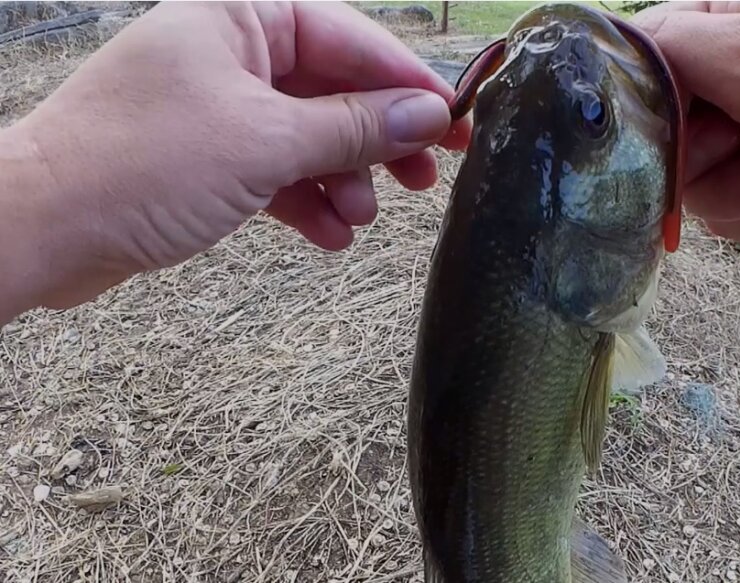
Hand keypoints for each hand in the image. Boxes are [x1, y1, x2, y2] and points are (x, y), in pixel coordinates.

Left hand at [6, 1, 469, 310]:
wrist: (41, 228)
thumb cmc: (138, 165)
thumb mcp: (267, 143)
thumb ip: (354, 128)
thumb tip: (426, 116)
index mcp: (241, 17)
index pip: (350, 40)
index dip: (407, 84)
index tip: (454, 121)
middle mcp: (230, 52)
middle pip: (333, 88)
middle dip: (378, 138)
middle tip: (425, 178)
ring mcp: (216, 105)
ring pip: (307, 135)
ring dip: (342, 178)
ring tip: (361, 218)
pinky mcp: (204, 155)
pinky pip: (274, 169)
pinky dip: (304, 200)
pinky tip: (329, 233)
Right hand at [632, 1, 739, 279]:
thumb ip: (678, 49)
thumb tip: (606, 54)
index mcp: (730, 17)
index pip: (639, 52)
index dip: (647, 98)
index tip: (688, 120)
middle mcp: (731, 70)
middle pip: (652, 125)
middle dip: (698, 152)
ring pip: (680, 178)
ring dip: (734, 188)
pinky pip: (713, 211)